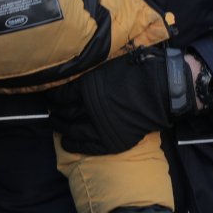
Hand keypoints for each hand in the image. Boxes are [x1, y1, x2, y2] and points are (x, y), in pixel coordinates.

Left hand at [47, 46, 179, 155]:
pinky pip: (85, 146)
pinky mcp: (109, 140)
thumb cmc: (138, 72)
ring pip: (71, 129)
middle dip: (56, 111)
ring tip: (56, 125)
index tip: (51, 96)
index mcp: (86, 86)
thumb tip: (77, 71)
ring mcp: (98, 125)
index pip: (61, 94)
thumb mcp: (107, 65)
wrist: (162, 90)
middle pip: (65, 111)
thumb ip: (90, 72)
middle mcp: (88, 107)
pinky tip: (66, 143)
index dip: (54, 96)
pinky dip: (73, 145)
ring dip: (61, 127)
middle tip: (52, 111)